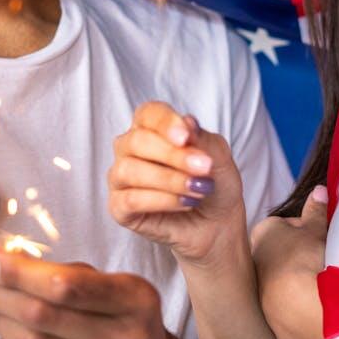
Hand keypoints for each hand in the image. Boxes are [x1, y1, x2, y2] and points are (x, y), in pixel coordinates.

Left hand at [0, 251, 176, 338]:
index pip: (67, 284)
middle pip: (45, 314)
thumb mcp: (109, 288)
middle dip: (2, 295)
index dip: (21, 272)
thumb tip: (3, 259)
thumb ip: (62, 272)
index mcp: (137, 300)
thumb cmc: (119, 323)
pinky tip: (7, 336)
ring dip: (2, 322)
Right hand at [108, 101, 246, 266]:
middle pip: (138, 141)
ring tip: (197, 190)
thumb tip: (188, 123)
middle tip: (203, 168)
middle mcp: (129, 149)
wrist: (218, 224)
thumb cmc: (214, 183)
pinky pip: (129, 199)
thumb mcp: (218, 157)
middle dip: (173, 156)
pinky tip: (185, 203)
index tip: (186, 137)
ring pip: (130, 170)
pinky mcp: (119, 207)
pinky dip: (161, 201)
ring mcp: (121, 178)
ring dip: (169, 180)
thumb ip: (202, 139)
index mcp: (151, 128)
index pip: (148, 114)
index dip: (165, 123)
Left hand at [250, 186, 331, 338]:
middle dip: (304, 255)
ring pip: (287, 280)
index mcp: (263, 232)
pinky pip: (293, 306)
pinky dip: (305, 304)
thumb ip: (317, 210)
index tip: (322, 238)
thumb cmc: (307, 257)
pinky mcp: (272, 319)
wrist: (301, 306)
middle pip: (285, 252)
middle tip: (325, 260)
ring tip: (325, 284)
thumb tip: (319, 190)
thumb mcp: (317, 228)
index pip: (287, 225)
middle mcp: (255, 259)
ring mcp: (261, 290)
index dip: (309, 231)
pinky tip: (320, 306)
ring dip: (304, 281)